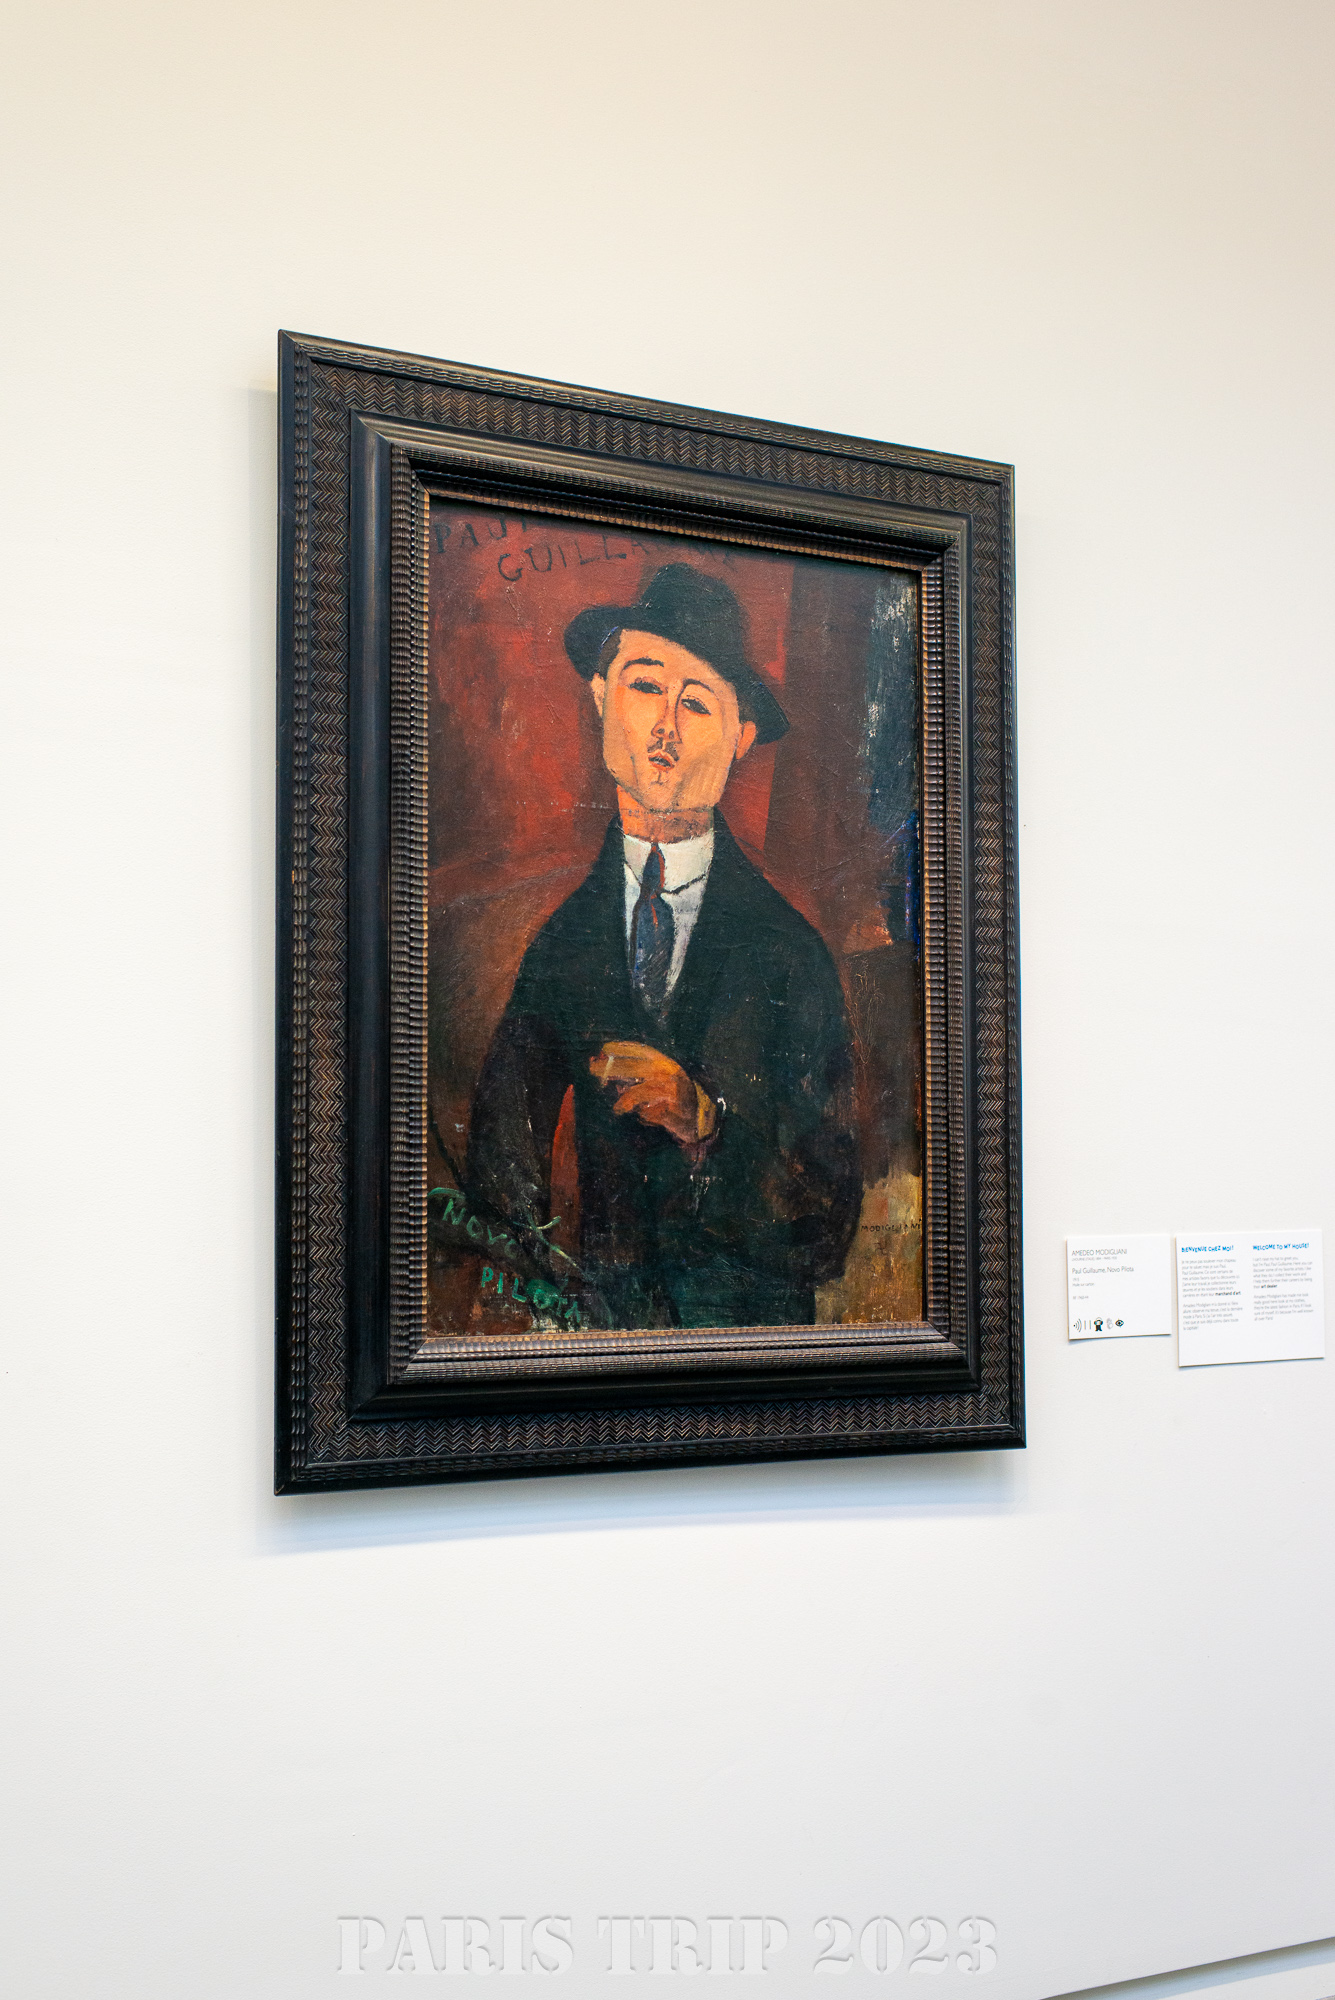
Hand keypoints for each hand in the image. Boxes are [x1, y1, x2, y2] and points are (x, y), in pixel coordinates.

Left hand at [590, 1041, 716, 1152]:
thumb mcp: (656, 1079)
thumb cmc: (671, 1096)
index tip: (604, 1048)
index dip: (623, 1048)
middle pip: (637, 1068)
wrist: (697, 1117)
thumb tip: (602, 1067)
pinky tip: (643, 1116)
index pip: (642, 1051)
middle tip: (593, 1070)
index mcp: (665, 1063)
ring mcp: (673, 1091)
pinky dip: (645, 1115)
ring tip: (618, 1109)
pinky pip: (650, 1112)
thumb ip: (633, 1074)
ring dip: (627, 1100)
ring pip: (642, 1091)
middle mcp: (669, 1073)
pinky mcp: (674, 1110)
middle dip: (613, 1068)